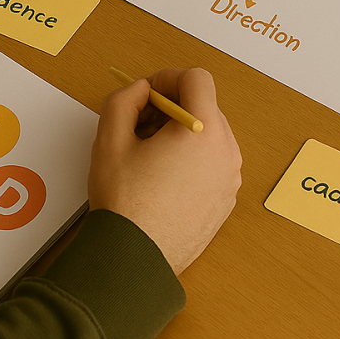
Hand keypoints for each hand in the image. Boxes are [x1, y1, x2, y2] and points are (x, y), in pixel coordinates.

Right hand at [88, 68, 241, 275]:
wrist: (135, 260)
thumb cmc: (124, 201)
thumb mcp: (110, 138)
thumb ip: (124, 99)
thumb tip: (142, 89)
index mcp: (203, 131)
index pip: (197, 79)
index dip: (168, 78)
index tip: (146, 94)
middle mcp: (226, 152)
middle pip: (204, 106)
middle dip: (171, 108)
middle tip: (138, 128)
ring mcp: (229, 179)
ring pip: (208, 135)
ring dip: (180, 134)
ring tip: (148, 157)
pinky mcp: (225, 200)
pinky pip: (211, 163)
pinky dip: (190, 159)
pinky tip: (161, 180)